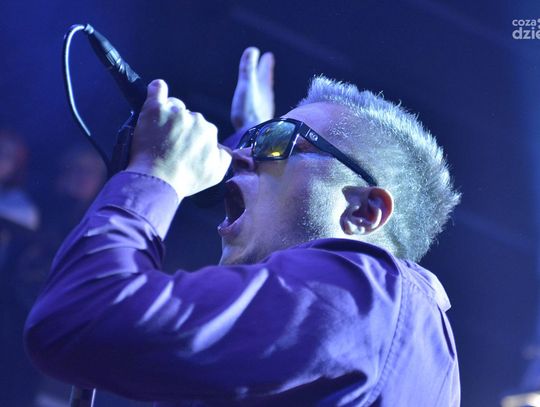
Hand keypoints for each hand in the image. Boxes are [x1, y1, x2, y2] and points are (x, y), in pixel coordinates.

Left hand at [127, 80, 231, 197]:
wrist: (159, 180)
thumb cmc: (185, 179)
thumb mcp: (216, 174)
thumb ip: (225, 156)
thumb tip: (222, 147)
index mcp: (210, 131)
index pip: (202, 128)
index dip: (192, 138)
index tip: (184, 148)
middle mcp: (196, 119)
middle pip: (189, 116)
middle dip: (182, 127)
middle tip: (170, 144)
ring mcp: (175, 113)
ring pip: (174, 106)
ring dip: (169, 115)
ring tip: (159, 133)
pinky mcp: (155, 109)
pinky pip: (157, 90)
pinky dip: (157, 89)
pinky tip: (158, 89)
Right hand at [230, 47, 274, 130]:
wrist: (254, 138)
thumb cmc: (249, 112)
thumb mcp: (247, 87)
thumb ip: (248, 70)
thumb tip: (252, 50)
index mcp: (263, 88)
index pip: (265, 72)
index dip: (266, 64)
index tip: (268, 56)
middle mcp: (265, 99)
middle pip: (266, 82)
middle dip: (265, 72)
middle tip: (267, 63)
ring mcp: (263, 110)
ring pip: (263, 94)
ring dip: (262, 86)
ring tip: (262, 83)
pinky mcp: (259, 121)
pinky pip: (259, 106)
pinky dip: (258, 100)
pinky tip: (257, 107)